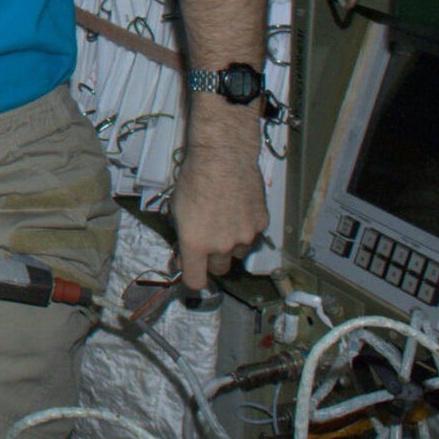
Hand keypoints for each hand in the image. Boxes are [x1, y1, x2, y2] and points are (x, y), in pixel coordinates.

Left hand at [170, 142, 267, 289]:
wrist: (223, 156)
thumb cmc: (195, 178)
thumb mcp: (177, 210)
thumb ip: (184, 238)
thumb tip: (184, 255)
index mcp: (196, 244)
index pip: (196, 281)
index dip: (192, 278)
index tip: (189, 270)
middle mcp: (222, 245)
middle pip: (219, 269)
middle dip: (211, 260)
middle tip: (207, 240)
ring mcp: (245, 236)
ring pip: (238, 253)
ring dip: (231, 244)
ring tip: (223, 218)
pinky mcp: (261, 224)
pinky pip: (253, 235)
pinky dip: (245, 228)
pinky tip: (238, 208)